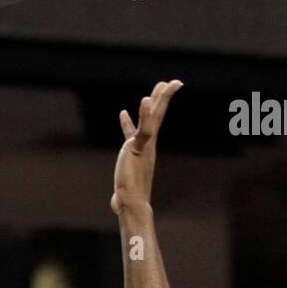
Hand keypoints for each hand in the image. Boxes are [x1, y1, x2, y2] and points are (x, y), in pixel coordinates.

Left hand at [111, 80, 182, 215]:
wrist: (132, 203)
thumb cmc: (128, 200)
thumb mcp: (123, 190)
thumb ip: (118, 195)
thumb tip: (115, 204)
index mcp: (144, 150)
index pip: (147, 127)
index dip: (146, 113)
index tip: (147, 99)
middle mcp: (148, 145)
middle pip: (157, 116)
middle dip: (163, 98)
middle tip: (171, 83)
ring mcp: (144, 145)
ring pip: (155, 117)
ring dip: (161, 98)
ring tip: (166, 83)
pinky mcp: (138, 146)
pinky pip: (143, 128)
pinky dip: (144, 114)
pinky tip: (145, 99)